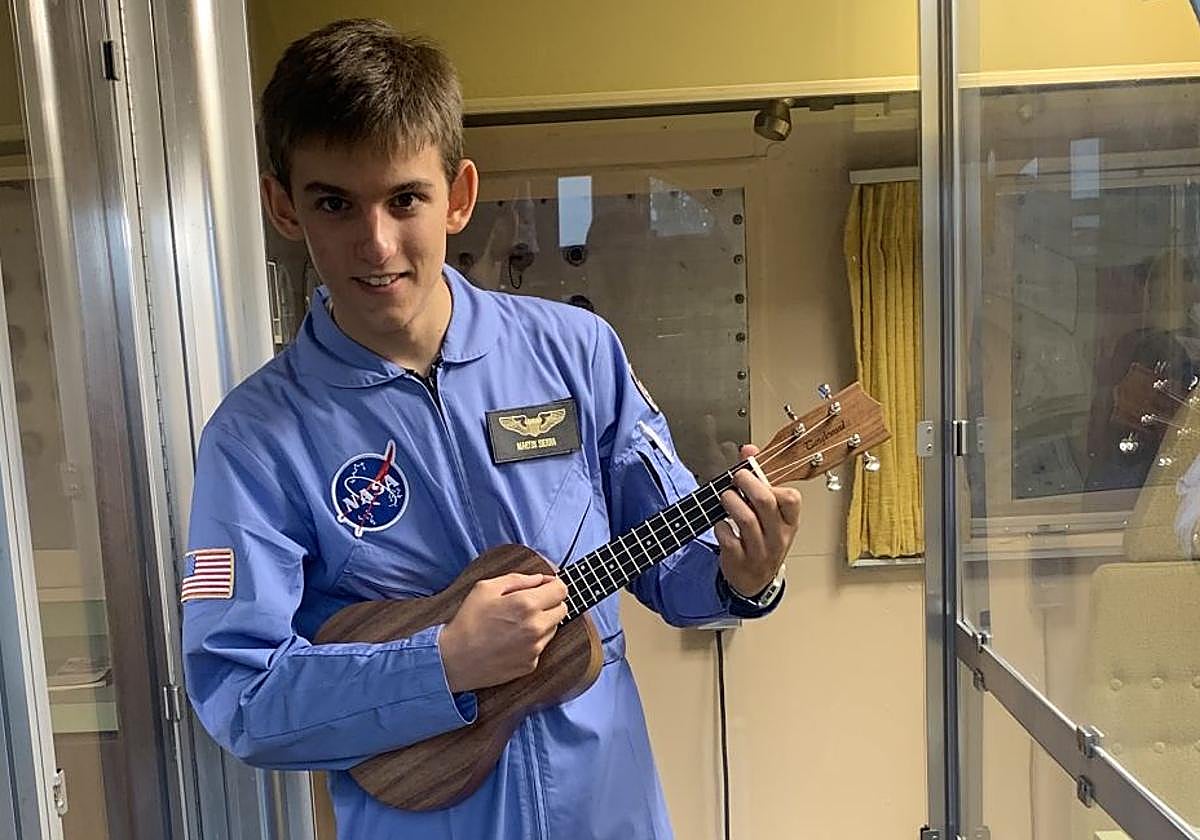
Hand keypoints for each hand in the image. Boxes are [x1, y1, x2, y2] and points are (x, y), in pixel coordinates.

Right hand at [439, 573, 567, 692]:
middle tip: (529, 605)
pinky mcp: (530, 665)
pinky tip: (512, 640)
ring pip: (553, 629)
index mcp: (526, 604)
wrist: (453, 659)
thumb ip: (518, 579)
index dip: (554, 586)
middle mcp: (536, 627)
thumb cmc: (467, 621)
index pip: (561, 590)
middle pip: (562, 610)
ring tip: (516, 624)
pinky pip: (541, 647)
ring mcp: (535, 649)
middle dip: (550, 604)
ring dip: (542, 623)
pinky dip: (532, 642)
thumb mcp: (486, 588)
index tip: (545, 587)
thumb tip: (540, 579)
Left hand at [715, 444, 802, 596]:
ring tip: (725, 497)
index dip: (772, 482)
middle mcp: (778, 537)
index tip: (756, 473)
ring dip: (731, 502)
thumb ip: (759, 480)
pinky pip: (729, 539)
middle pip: (765, 502)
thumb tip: (749, 449)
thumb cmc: (762, 541)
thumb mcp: (768, 514)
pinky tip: (720, 523)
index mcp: (789, 522)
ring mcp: (760, 551)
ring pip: (746, 520)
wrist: (753, 582)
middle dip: (746, 483)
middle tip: (736, 478)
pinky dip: (720, 526)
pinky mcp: (741, 562)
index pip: (791, 498)